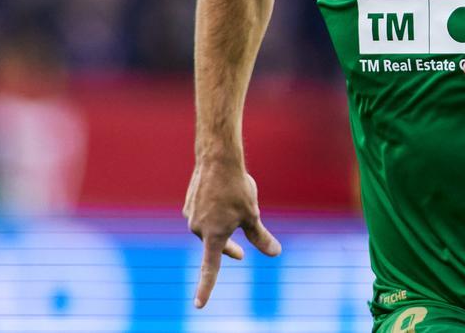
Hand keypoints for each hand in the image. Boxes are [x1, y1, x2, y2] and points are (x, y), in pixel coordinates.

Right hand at [183, 160, 281, 307]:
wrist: (217, 159)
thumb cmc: (236, 188)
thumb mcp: (252, 215)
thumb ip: (260, 237)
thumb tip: (275, 254)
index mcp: (213, 236)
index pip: (210, 269)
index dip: (206, 289)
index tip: (199, 305)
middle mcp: (198, 229)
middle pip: (216, 246)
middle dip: (229, 249)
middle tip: (241, 255)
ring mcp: (191, 216)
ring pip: (210, 229)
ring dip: (223, 227)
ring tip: (235, 207)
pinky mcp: (189, 205)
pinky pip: (204, 215)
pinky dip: (215, 213)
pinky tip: (222, 198)